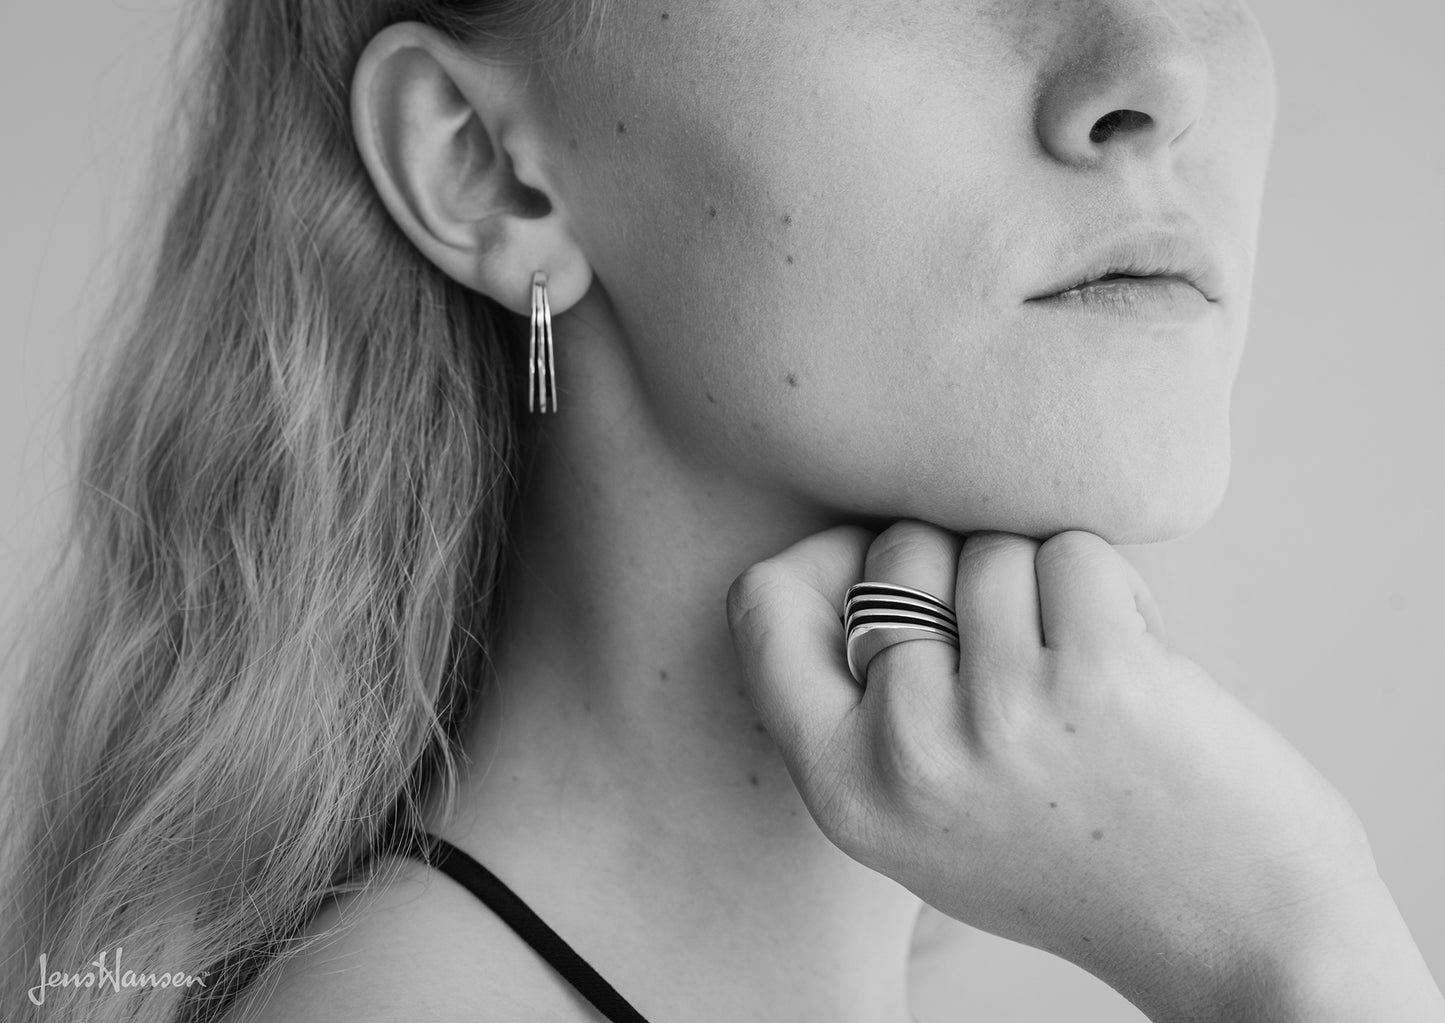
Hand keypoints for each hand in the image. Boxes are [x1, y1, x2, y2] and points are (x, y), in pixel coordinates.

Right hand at [727, 521, 1443, 1020]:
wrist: (1241, 938)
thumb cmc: (1077, 858)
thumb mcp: (925, 815)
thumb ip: (865, 709)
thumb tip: (855, 549)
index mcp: (846, 791)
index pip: (765, 609)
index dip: (823, 559)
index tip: (885, 564)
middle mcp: (908, 754)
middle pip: (899, 551)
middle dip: (961, 567)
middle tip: (1021, 648)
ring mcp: (1000, 714)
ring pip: (993, 546)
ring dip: (1045, 583)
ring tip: (1081, 669)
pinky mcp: (1099, 675)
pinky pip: (1072, 551)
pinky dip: (1111, 589)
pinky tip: (1135, 663)